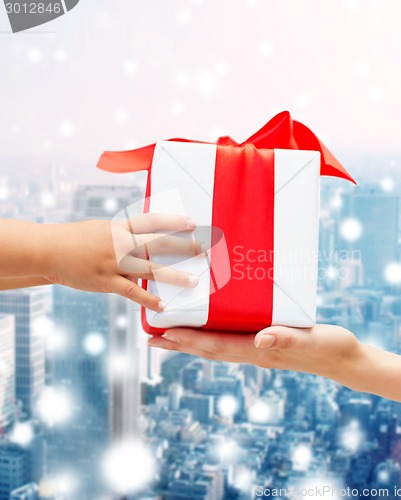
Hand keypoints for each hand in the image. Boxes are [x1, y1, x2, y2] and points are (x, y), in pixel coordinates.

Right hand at [39, 213, 201, 310]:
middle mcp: (121, 243)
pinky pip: (132, 292)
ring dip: (175, 275)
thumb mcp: (102, 230)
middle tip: (205, 248)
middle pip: (159, 242)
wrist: (48, 250)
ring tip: (194, 281)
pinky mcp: (106, 281)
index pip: (153, 221)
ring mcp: (114, 262)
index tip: (194, 222)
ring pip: (151, 269)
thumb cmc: (75, 239)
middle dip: (185, 245)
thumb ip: (124, 237)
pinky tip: (164, 305)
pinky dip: (149, 299)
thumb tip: (144, 244)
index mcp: (120, 228)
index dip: (174, 221)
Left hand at [148, 324, 362, 383]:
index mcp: (261, 351)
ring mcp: (259, 350)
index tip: (165, 335)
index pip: (217, 346)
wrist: (344, 359)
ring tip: (168, 337)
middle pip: (209, 350)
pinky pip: (231, 341)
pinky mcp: (265, 344)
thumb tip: (262, 338)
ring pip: (217, 347)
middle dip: (180, 345)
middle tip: (151, 340)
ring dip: (191, 343)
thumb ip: (286, 337)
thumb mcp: (311, 339)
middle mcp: (254, 352)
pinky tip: (208, 330)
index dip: (190, 340)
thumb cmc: (329, 347)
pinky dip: (212, 338)